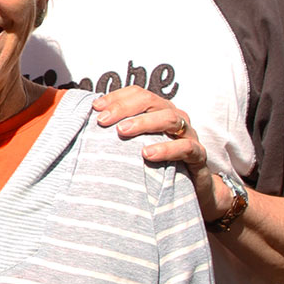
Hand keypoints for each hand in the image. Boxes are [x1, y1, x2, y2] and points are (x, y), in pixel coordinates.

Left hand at [91, 86, 225, 219]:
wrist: (194, 190)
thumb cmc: (159, 164)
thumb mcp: (137, 147)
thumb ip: (119, 135)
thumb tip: (85, 128)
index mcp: (159, 111)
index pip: (138, 93)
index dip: (116, 97)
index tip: (95, 107)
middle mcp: (175, 118)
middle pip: (152, 101)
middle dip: (125, 107)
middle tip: (103, 120)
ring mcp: (189, 135)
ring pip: (170, 119)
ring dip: (144, 122)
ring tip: (122, 131)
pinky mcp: (199, 156)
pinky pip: (185, 147)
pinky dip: (166, 149)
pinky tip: (147, 154)